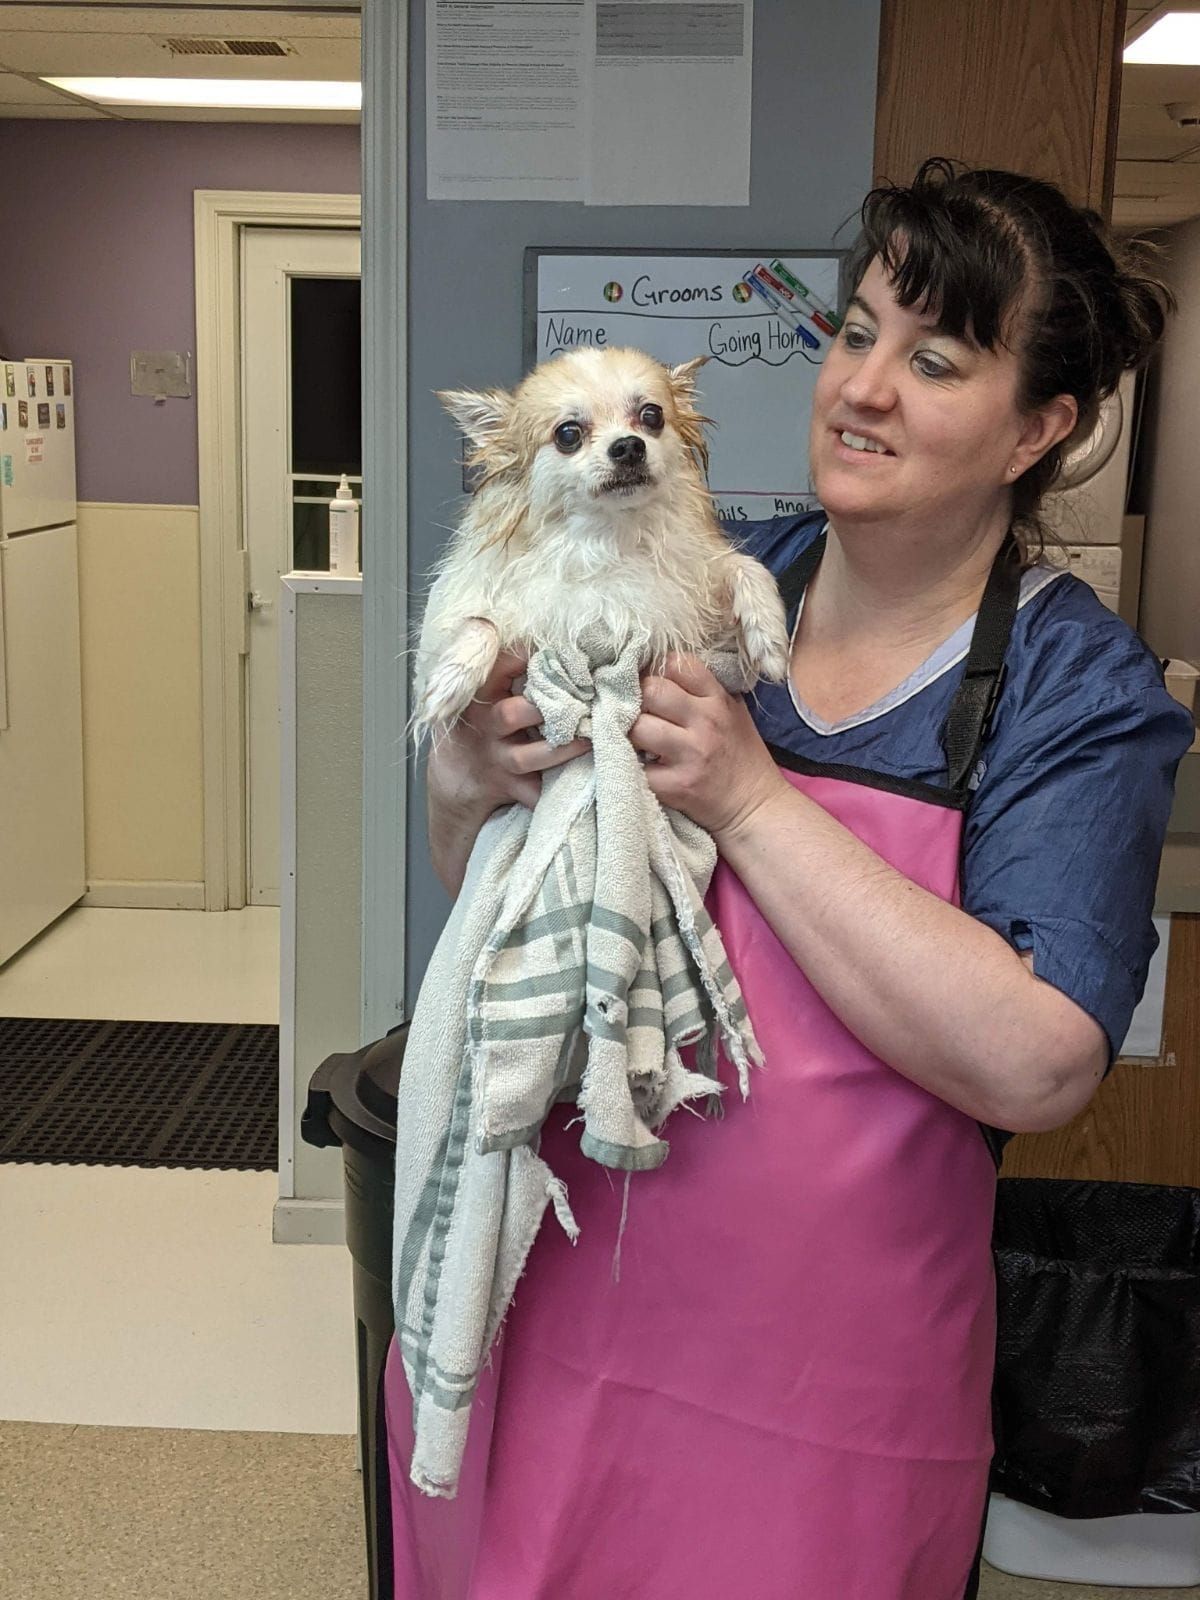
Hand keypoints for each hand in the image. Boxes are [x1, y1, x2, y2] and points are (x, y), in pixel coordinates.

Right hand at [427, 648, 590, 821]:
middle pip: (511, 715)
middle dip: (544, 708)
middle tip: (580, 699)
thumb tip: (532, 634)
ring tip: (589, 737)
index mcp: (479, 696)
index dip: (520, 658)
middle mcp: (487, 728)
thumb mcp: (479, 690)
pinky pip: (535, 793)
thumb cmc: (480, 722)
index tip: (548, 652)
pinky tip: (585, 781)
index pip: (495, 670)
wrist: (457, 775)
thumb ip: (503, 664)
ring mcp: (499, 760)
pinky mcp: (512, 787)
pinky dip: (559, 791)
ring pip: (528, 757)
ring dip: (561, 748)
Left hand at [630, 653, 789, 842]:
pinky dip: (634, 768)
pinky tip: (644, 768)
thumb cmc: (740, 757)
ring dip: (631, 734)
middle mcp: (705, 722)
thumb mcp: (733, 713)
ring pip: (637, 727)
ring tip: (639, 742)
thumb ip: (704, 690)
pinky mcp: (676, 785)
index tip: (655, 687)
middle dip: (639, 700)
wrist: (755, 806)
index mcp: (717, 700)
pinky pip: (637, 767)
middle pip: (651, 690)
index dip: (659, 671)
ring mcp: (690, 754)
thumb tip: (661, 671)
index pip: (677, 664)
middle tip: (641, 715)